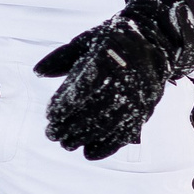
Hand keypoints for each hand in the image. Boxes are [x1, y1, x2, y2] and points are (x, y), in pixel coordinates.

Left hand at [35, 11, 173, 159]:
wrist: (155, 41)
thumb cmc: (112, 41)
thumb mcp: (86, 41)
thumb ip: (61, 58)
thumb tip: (37, 72)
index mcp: (108, 59)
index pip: (85, 87)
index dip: (66, 104)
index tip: (50, 115)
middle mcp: (125, 80)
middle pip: (95, 110)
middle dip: (70, 126)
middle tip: (52, 134)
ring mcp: (137, 97)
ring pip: (109, 124)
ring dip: (85, 138)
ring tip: (65, 144)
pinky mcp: (144, 110)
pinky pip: (126, 133)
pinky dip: (108, 146)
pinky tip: (89, 153)